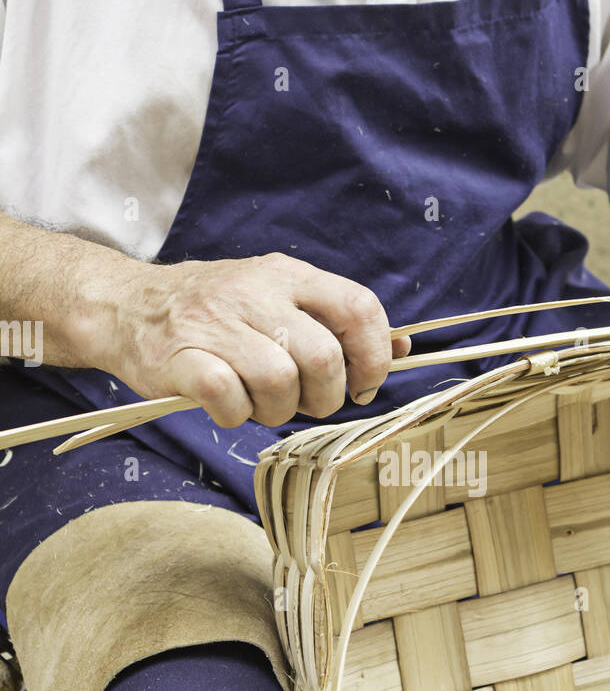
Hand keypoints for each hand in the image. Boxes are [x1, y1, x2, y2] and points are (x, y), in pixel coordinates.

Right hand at [88, 253, 410, 427]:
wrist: (127, 307)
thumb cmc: (215, 313)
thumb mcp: (277, 298)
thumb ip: (335, 322)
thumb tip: (401, 348)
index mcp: (287, 275)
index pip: (358, 307)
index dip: (372, 356)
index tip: (363, 385)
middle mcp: (254, 292)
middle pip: (322, 358)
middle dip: (325, 397)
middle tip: (305, 402)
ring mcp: (216, 324)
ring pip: (280, 382)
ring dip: (278, 410)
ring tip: (260, 402)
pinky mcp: (181, 358)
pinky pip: (229, 399)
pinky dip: (237, 416)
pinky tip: (228, 406)